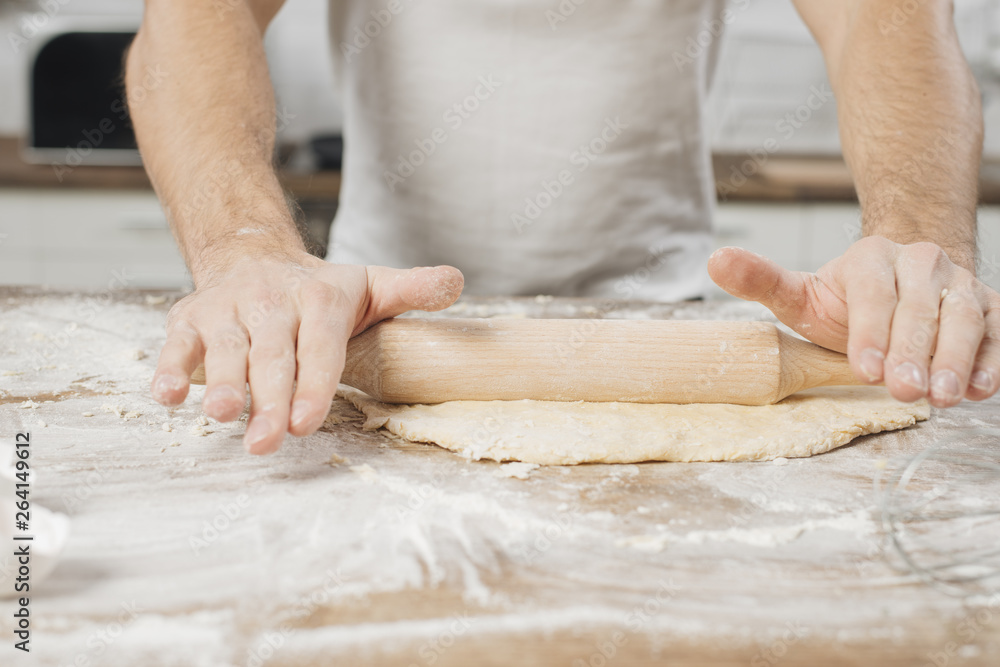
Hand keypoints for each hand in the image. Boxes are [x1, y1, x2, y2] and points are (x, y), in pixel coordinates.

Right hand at [150, 251, 463, 453]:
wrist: (254, 255)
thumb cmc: (319, 289)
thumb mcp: (370, 285)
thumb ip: (410, 290)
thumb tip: (457, 282)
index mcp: (321, 297)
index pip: (320, 345)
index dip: (314, 383)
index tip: (308, 420)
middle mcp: (272, 300)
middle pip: (271, 355)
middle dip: (269, 398)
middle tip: (268, 440)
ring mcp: (228, 309)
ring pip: (224, 349)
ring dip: (219, 381)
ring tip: (221, 414)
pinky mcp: (191, 317)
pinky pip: (178, 343)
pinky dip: (169, 367)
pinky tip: (167, 396)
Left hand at [708, 237, 999, 407]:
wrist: (899, 281)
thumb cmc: (845, 298)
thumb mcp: (799, 293)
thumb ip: (762, 281)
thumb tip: (715, 260)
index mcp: (871, 258)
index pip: (873, 293)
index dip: (870, 332)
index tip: (864, 369)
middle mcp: (920, 263)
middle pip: (921, 306)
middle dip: (913, 350)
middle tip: (904, 390)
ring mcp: (959, 283)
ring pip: (965, 316)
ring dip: (956, 357)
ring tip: (943, 396)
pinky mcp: (989, 306)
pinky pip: (998, 330)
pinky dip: (992, 358)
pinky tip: (979, 388)